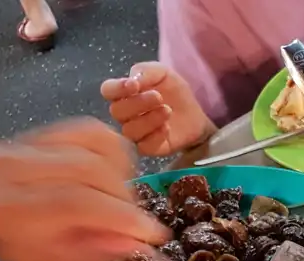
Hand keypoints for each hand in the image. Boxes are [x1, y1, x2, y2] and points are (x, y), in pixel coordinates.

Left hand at [0, 117, 168, 260]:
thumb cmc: (9, 231)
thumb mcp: (43, 258)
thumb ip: (88, 253)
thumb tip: (136, 243)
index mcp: (10, 208)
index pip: (76, 203)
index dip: (124, 217)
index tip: (154, 234)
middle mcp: (16, 168)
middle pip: (91, 170)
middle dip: (125, 199)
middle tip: (131, 220)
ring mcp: (31, 143)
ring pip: (96, 149)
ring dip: (122, 177)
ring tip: (118, 199)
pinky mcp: (47, 129)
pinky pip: (94, 131)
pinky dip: (115, 152)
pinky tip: (114, 172)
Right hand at [101, 62, 216, 156]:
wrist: (196, 114)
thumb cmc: (175, 91)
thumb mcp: (163, 73)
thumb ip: (146, 71)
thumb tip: (132, 80)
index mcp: (124, 94)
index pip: (108, 90)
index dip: (117, 88)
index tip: (134, 85)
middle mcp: (125, 114)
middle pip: (117, 111)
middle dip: (138, 103)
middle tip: (158, 97)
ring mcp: (135, 133)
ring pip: (129, 130)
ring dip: (148, 119)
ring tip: (167, 111)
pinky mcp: (148, 148)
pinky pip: (143, 146)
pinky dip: (155, 136)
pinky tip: (167, 128)